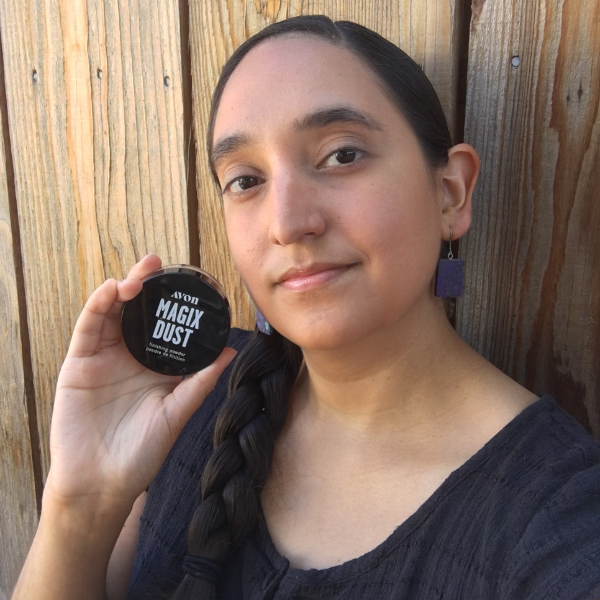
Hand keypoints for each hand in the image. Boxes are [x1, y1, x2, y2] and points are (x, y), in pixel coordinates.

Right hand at [46, 254, 235, 508]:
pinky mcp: (79, 364)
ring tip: (140, 275)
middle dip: (148, 286)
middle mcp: (131, 356)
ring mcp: (104, 357)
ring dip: (124, 289)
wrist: (102, 483)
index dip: (176, 303)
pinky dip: (98, 307)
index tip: (194, 283)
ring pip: (113, 313)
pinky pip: (88, 329)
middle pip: (139, 312)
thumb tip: (231, 352)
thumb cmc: (142, 452)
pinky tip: (112, 291)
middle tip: (160, 263)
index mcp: (156, 365)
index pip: (166, 325)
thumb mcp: (176, 413)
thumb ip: (200, 382)